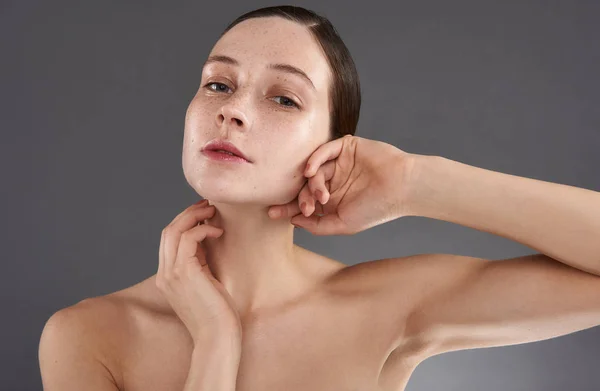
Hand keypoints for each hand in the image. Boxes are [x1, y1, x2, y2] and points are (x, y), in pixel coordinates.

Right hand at [156, 199, 241, 345]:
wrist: (218, 339)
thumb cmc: (218, 315)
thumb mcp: (206, 283)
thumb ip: (200, 263)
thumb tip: (207, 238)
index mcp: (168, 277)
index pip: (168, 239)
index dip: (185, 221)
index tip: (204, 213)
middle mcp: (165, 274)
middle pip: (168, 231)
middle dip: (188, 213)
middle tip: (209, 206)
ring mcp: (171, 274)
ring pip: (174, 230)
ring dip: (194, 216)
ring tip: (213, 212)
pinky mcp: (184, 273)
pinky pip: (188, 239)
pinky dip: (203, 230)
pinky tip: (218, 232)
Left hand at [268, 135, 414, 234]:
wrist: (402, 189)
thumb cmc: (376, 209)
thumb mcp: (343, 224)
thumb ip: (317, 225)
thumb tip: (293, 220)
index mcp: (332, 199)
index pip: (304, 201)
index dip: (288, 207)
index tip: (271, 213)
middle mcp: (333, 180)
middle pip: (305, 185)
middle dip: (301, 198)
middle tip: (305, 207)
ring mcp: (339, 163)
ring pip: (314, 169)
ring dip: (312, 183)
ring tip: (321, 196)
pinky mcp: (346, 147)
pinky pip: (324, 150)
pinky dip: (314, 159)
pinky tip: (310, 172)